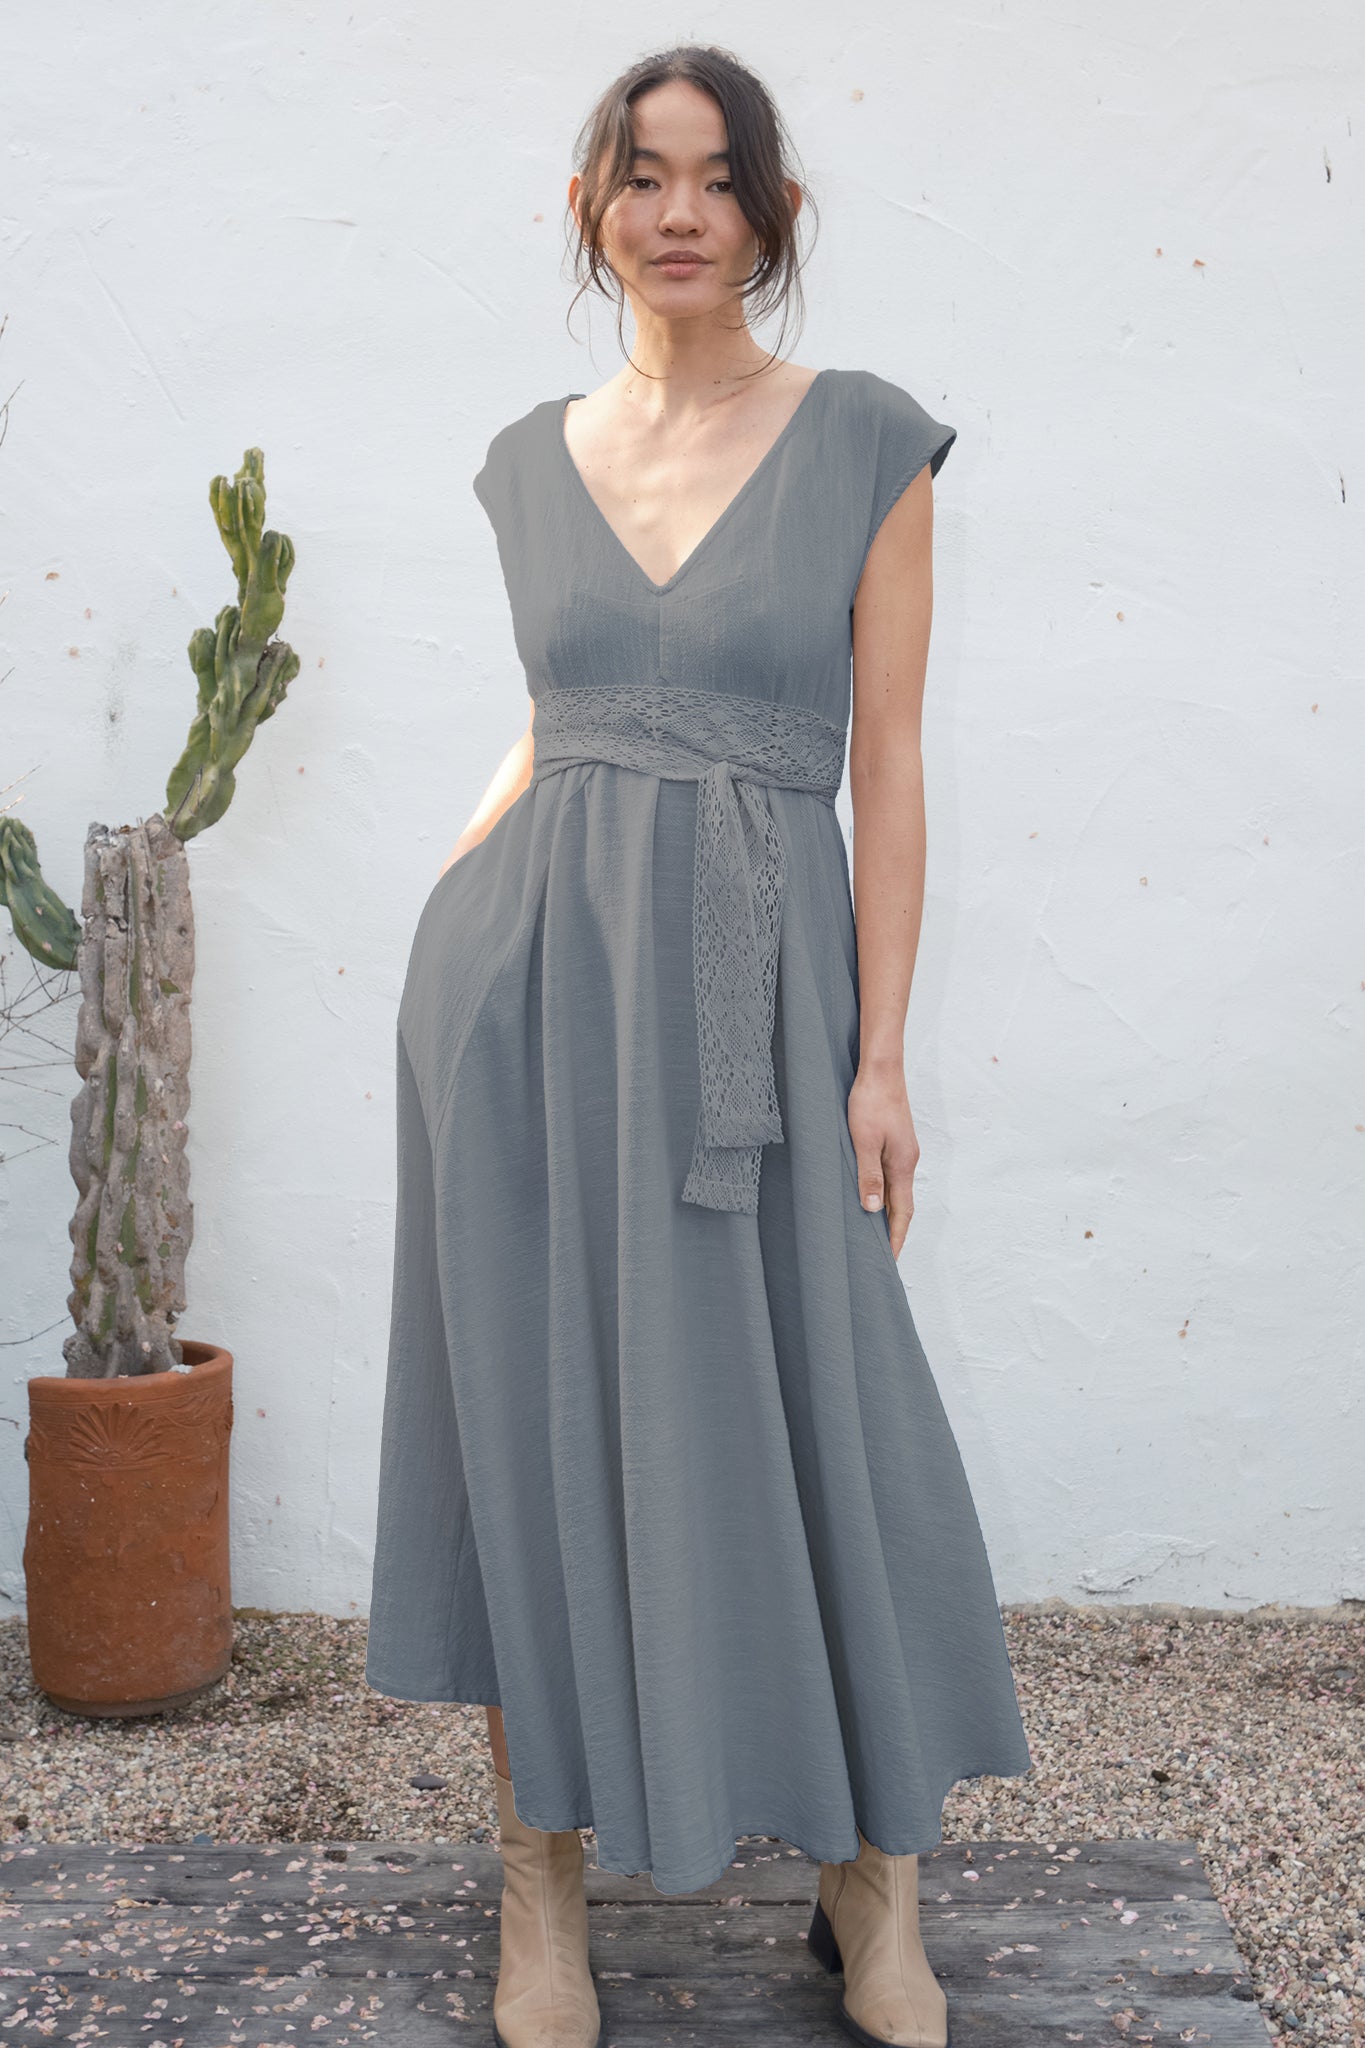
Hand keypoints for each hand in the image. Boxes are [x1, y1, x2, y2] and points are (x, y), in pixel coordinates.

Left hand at [846, 1060, 919, 1259]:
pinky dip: (885, 1193)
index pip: (902, 1212)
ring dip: (889, 1213)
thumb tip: (873, 1210)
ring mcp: (903, 1151)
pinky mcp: (895, 1141)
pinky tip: (873, 1195)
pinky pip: (892, 1176)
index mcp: (902, 1165)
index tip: (890, 1260)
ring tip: (875, 1232)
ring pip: (898, 1190)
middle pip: (904, 1205)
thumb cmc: (870, 1102)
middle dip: (894, 1231)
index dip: (895, 1237)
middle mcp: (907, 1161)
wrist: (881, 1068)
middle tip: (883, 1254)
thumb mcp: (863, 1141)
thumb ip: (869, 1176)